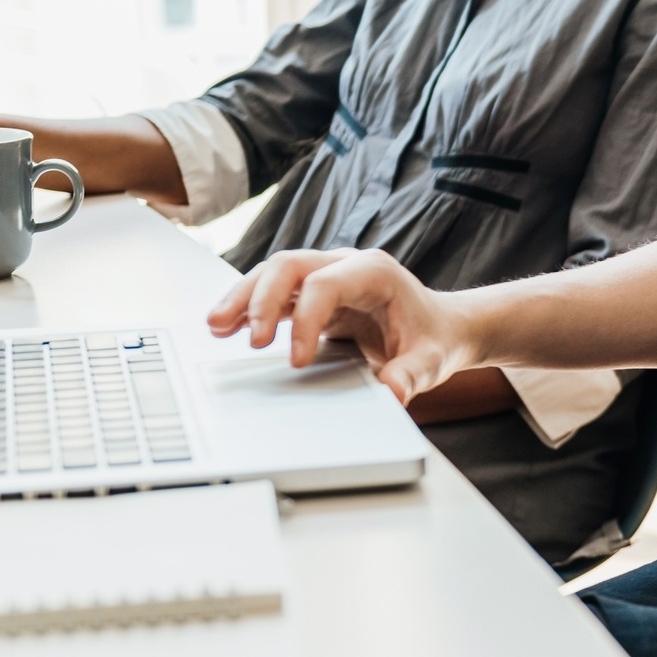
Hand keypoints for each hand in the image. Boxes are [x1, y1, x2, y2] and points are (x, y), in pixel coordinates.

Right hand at [206, 247, 473, 402]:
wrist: (440, 327)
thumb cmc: (434, 338)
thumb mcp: (431, 360)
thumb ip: (412, 375)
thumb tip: (392, 393)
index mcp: (375, 272)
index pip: (326, 284)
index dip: (305, 320)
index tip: (296, 361)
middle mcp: (346, 264)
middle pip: (290, 265)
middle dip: (261, 298)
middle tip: (247, 340)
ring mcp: (327, 273)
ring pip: (274, 272)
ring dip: (243, 297)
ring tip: (216, 326)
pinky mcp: (314, 290)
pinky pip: (276, 291)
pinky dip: (250, 306)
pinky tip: (226, 327)